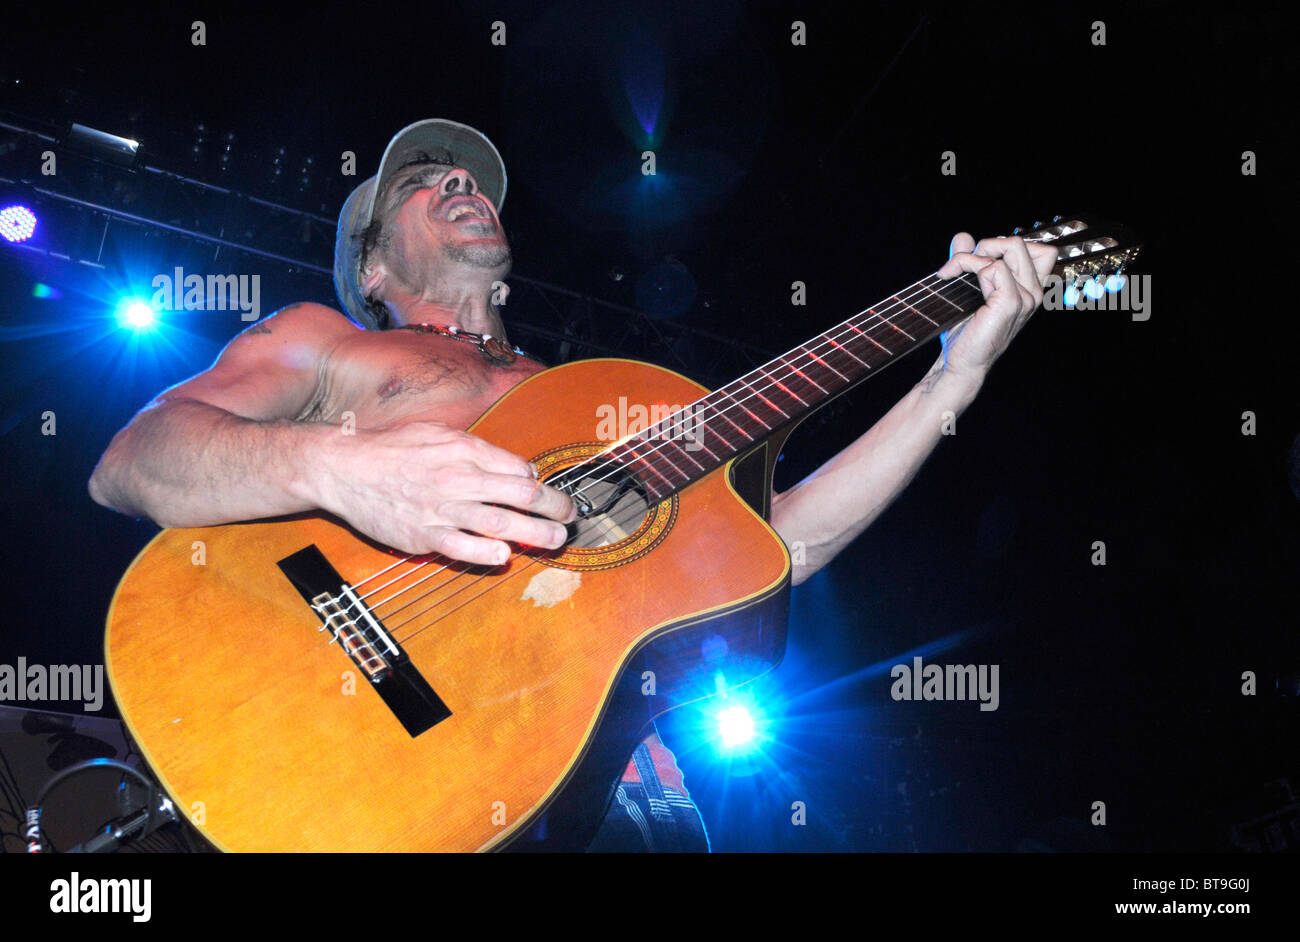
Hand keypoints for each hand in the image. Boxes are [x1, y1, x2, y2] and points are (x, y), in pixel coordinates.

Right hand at [312, 421, 575, 563]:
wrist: (344, 468)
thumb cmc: (392, 449)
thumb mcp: (437, 432)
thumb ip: (477, 448)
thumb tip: (517, 467)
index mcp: (464, 449)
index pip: (518, 468)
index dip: (539, 481)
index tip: (545, 492)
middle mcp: (458, 478)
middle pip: (521, 494)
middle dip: (554, 506)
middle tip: (570, 516)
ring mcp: (442, 509)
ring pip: (501, 523)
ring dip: (537, 534)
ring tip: (557, 540)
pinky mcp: (424, 535)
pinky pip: (463, 548)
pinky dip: (487, 553)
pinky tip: (505, 556)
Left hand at [934, 233, 1056, 382]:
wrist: (959, 363)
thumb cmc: (965, 332)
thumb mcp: (967, 289)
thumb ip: (969, 260)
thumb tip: (963, 236)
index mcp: (1029, 289)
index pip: (1040, 249)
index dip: (1006, 245)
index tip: (978, 260)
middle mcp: (1033, 292)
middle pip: (1020, 243)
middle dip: (987, 244)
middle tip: (963, 265)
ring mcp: (1026, 298)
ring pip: (1009, 247)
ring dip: (974, 255)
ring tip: (954, 271)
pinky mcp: (1011, 303)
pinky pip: (992, 266)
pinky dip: (968, 265)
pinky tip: (951, 278)